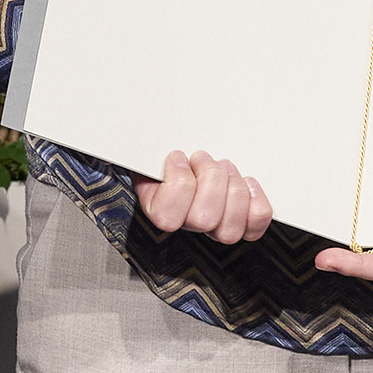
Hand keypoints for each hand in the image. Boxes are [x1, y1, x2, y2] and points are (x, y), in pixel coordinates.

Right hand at [132, 149, 274, 243]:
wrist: (190, 154)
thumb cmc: (169, 151)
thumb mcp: (147, 149)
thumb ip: (138, 149)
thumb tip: (115, 144)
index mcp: (159, 207)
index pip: (166, 216)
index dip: (178, 182)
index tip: (178, 156)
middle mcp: (187, 223)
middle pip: (203, 220)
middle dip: (209, 179)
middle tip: (204, 159)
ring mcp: (215, 226)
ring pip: (229, 229)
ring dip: (232, 189)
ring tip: (225, 168)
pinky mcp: (242, 222)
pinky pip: (254, 224)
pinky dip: (256, 202)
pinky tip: (247, 183)